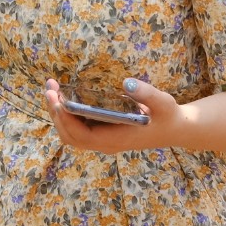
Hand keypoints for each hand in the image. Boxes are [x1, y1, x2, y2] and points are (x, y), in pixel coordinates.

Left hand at [42, 76, 179, 152]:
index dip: (65, 118)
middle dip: (55, 113)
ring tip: (52, 90)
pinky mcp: (102, 135)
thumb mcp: (162, 102)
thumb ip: (146, 93)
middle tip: (49, 87)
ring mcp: (102, 141)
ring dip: (57, 114)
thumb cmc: (168, 116)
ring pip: (70, 134)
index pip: (80, 135)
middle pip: (69, 135)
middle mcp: (105, 143)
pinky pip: (76, 130)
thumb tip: (126, 82)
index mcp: (115, 139)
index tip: (56, 98)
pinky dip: (65, 115)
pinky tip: (64, 96)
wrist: (175, 129)